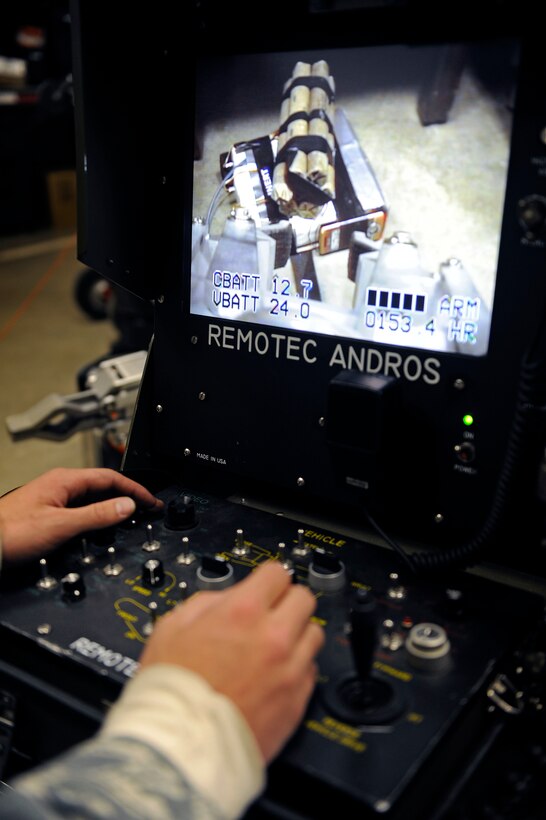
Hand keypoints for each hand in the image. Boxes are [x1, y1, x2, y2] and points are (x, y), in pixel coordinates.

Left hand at [0, 467, 162, 561]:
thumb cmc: (10, 532)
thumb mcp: (62, 525)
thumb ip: (97, 515)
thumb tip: (126, 506)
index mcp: (65, 481)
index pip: (110, 478)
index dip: (134, 489)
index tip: (151, 501)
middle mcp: (60, 485)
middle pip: (103, 486)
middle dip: (128, 496)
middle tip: (147, 508)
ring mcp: (53, 498)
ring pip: (92, 498)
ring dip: (113, 506)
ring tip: (131, 516)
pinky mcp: (48, 513)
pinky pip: (82, 509)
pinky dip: (98, 515)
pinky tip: (102, 526)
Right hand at [139, 561, 324, 763]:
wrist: (180, 749)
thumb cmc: (170, 693)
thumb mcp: (170, 627)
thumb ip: (206, 602)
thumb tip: (227, 597)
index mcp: (242, 612)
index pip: (277, 572)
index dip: (267, 579)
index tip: (265, 586)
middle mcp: (273, 637)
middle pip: (303, 598)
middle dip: (287, 601)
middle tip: (272, 614)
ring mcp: (290, 670)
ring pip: (314, 633)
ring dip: (296, 634)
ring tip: (274, 648)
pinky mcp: (298, 701)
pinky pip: (311, 670)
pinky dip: (297, 668)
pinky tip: (274, 676)